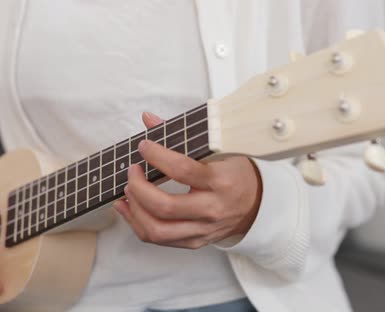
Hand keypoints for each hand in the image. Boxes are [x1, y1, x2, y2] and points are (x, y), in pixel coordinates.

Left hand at [113, 112, 261, 248]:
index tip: (144, 146)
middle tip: (133, 170)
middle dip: (139, 186)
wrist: (256, 204)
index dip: (157, 156)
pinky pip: (158, 239)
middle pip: (164, 206)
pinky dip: (136, 223)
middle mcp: (212, 209)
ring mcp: (202, 229)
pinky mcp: (194, 242)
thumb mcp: (218, 150)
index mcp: (221, 181)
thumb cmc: (235, 174)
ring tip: (129, 189)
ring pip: (157, 229)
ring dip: (134, 208)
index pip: (183, 170)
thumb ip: (180, 136)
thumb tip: (148, 119)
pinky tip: (128, 207)